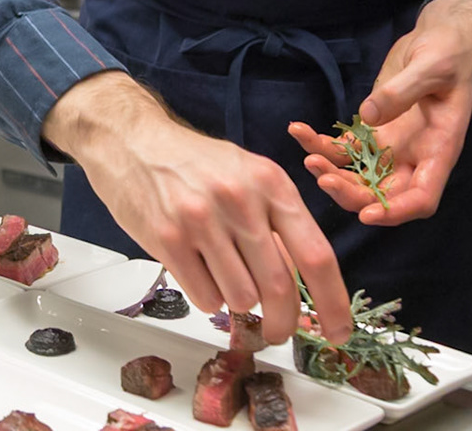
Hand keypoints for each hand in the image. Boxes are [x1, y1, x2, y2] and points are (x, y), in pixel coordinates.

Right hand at [45, 70, 352, 343]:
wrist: (131, 139)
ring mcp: (201, 220)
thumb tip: (305, 285)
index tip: (340, 332)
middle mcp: (240, 201)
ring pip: (241, 298)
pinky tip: (197, 270)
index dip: (334, 302)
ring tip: (222, 276)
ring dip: (238, 302)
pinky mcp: (167, 239)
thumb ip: (277, 221)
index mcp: (271, 184)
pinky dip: (207, 297)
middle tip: (279, 332)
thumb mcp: (248, 175)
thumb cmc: (195, 163)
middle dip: (284, 322)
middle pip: (279, 287)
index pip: (316, 255)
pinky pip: (205, 297)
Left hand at [288, 0, 471, 224]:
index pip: (422, 198)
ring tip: (307, 158)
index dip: (396, 211)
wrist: (438, 39)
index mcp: (439, 149)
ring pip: (358, 176)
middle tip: (322, 178)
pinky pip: (343, 148)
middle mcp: (414, 156)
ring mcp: (391, 146)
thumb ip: (402, 91)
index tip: (367, 214)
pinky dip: (320, 145)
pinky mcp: (372, 130)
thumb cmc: (447, 54)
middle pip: (383, 194)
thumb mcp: (432, 67)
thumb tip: (368, 115)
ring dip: (331, 173)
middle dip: (352, 195)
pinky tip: (299, 131)